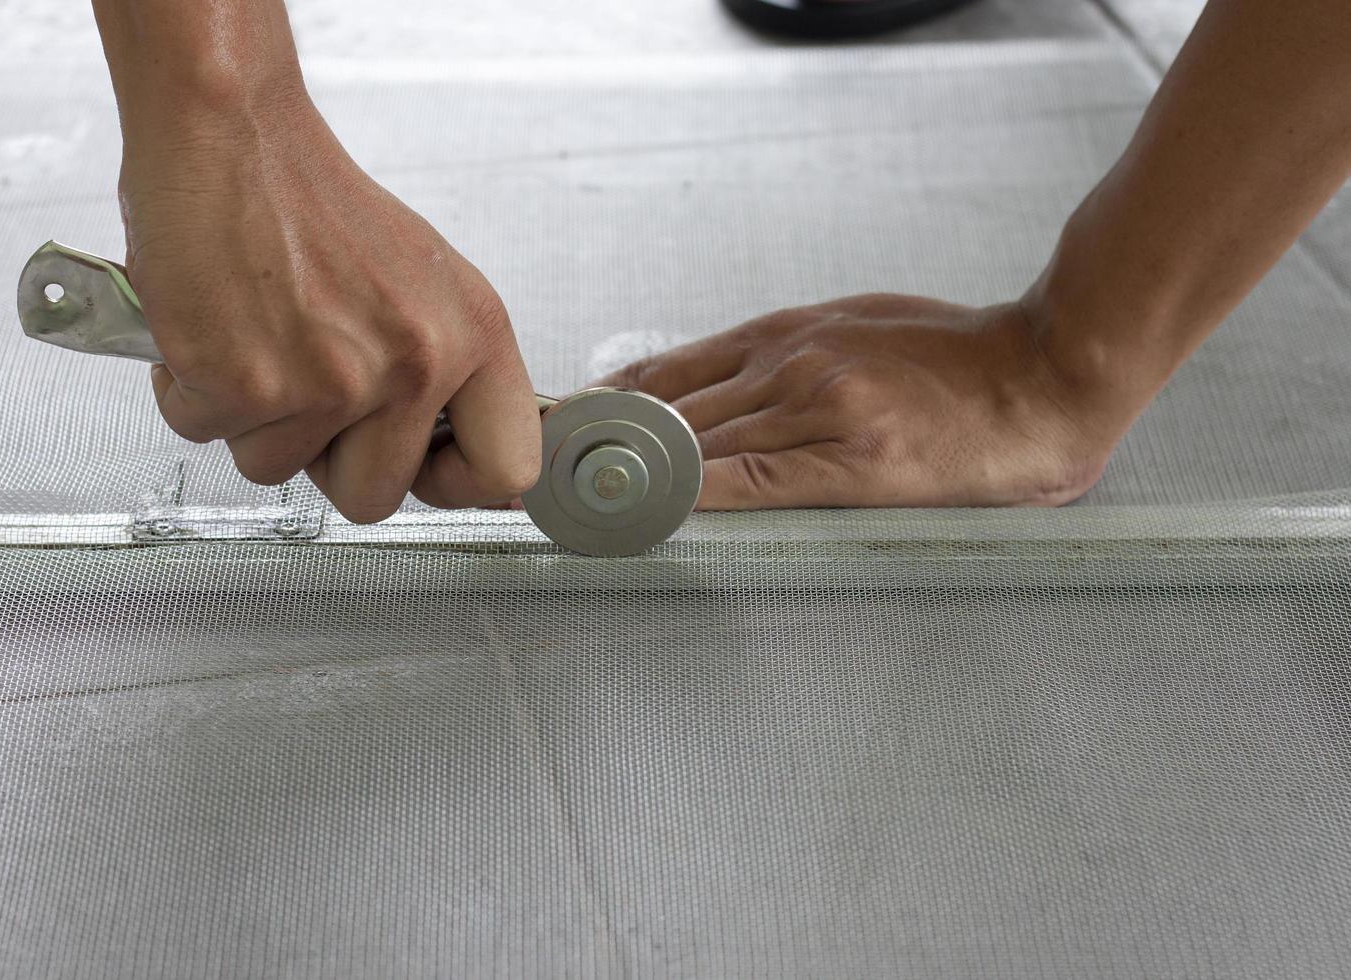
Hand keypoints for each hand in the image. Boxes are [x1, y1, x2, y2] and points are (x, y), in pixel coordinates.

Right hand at [118, 93, 540, 520]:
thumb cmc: (310, 199)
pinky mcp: (248, 384)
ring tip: (258, 339)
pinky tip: (213, 328)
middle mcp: (414, 363)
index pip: (506, 465)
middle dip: (327, 460)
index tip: (422, 471)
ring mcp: (333, 381)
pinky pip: (205, 434)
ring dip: (252, 420)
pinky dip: (190, 390)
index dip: (455, 483)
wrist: (230, 133)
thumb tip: (463, 458)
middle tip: (307, 393)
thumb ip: (448, 368)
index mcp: (472, 334)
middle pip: (374, 497)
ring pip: (277, 470)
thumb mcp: (424, 282)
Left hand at [597, 294, 1128, 508]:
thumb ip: (778, 358)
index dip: (599, 409)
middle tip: (536, 484)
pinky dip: (691, 499)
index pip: (662, 372)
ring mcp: (820, 410)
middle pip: (664, 412)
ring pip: (697, 447)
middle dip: (595, 451)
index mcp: (784, 332)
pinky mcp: (855, 463)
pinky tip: (647, 515)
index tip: (554, 438)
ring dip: (626, 479)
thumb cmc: (955, 354)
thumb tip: (708, 395)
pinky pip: (753, 484)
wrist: (1046, 373)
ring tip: (568, 509)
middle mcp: (789, 365)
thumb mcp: (851, 328)